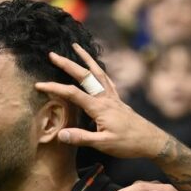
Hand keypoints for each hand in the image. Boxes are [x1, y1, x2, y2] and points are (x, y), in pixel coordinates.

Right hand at [36, 43, 169, 159]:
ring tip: (76, 47)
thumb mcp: (104, 144)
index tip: (39, 85)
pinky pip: (108, 79)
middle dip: (67, 64)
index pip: (73, 94)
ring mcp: (114, 97)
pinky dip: (100, 70)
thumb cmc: (129, 144)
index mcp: (100, 108)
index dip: (54, 88)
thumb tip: (60, 134)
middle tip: (52, 55)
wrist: (152, 141)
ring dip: (86, 59)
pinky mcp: (119, 100)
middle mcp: (106, 98)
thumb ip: (82, 138)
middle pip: (84, 76)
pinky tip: (97, 68)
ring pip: (98, 72)